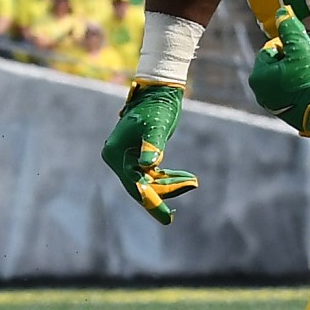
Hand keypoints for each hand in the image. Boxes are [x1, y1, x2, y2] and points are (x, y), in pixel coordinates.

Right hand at [100, 81, 198, 223]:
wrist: (160, 91)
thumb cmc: (157, 106)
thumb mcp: (157, 126)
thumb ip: (152, 145)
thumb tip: (149, 164)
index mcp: (116, 153)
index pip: (135, 184)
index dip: (152, 201)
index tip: (168, 218)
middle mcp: (118, 158)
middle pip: (142, 185)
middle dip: (167, 189)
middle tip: (192, 184)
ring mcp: (127, 158)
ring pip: (150, 181)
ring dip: (172, 183)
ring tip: (193, 180)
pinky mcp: (138, 156)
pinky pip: (154, 174)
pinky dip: (170, 177)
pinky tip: (187, 178)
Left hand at [247, 7, 309, 140]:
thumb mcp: (301, 48)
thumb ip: (289, 27)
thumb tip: (281, 11)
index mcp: (257, 77)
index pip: (271, 50)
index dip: (288, 47)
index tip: (302, 53)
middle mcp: (260, 94)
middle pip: (276, 65)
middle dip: (290, 61)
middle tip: (308, 63)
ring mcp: (272, 106)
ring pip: (283, 79)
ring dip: (294, 74)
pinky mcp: (286, 115)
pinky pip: (290, 93)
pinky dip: (298, 88)